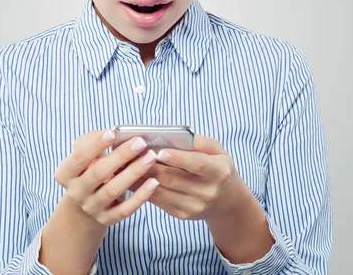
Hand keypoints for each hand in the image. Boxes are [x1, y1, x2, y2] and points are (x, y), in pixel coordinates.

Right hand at [54, 129, 160, 226]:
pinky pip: (125, 210)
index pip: (79, 158)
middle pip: (99, 173)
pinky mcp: (106, 220)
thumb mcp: (82, 155)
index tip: (113, 132)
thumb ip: (91, 141)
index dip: (95, 145)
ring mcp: (91, 208)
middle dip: (121, 156)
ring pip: (112, 190)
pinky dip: (140, 197)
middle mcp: (76, 192)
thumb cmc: (87, 169)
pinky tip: (153, 182)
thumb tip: (109, 134)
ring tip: (150, 157)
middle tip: (140, 142)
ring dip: (133, 173)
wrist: (84, 205)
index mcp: (66, 174)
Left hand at [129, 133, 249, 221]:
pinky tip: (131, 178)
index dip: (178, 158)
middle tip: (130, 154)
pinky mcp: (183, 215)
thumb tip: (183, 136)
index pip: (197, 165)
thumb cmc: (219, 168)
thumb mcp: (219, 152)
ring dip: (140, 178)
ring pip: (162, 191)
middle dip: (150, 166)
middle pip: (174, 179)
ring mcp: (194, 206)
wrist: (227, 202)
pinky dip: (143, 189)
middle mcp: (208, 192)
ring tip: (125, 165)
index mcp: (219, 172)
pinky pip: (159, 201)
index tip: (159, 151)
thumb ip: (203, 142)